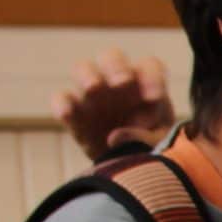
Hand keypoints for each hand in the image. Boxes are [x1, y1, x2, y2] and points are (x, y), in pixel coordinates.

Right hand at [51, 49, 173, 162]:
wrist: (129, 164)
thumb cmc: (151, 144)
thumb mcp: (159, 145)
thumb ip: (146, 139)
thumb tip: (114, 136)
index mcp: (146, 83)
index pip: (150, 66)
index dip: (153, 77)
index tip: (155, 97)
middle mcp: (117, 81)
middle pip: (112, 57)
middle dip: (116, 66)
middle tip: (122, 81)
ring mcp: (93, 94)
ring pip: (83, 68)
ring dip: (88, 75)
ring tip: (93, 88)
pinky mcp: (74, 111)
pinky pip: (62, 99)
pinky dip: (62, 104)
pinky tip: (66, 114)